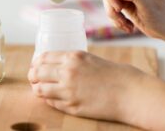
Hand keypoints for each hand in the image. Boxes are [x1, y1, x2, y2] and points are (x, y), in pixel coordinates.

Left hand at [28, 51, 145, 122]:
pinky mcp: (72, 107)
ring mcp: (68, 91)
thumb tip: (58, 67)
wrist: (131, 93)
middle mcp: (67, 72)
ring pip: (40, 90)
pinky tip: (52, 98)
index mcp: (73, 57)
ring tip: (40, 89)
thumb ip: (74, 62)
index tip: (35, 66)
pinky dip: (49, 100)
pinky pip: (51, 103)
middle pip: (37, 73)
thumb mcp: (91, 60)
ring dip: (38, 89)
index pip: (42, 58)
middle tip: (34, 78)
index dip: (35, 62)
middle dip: (33, 76)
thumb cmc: (116, 75)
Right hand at [103, 0, 164, 38]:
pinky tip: (128, 26)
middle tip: (122, 21)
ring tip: (126, 26)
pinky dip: (117, 19)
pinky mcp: (125, 0)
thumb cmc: (163, 17)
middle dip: (112, 7)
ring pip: (108, 0)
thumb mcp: (149, 6)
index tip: (118, 9)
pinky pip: (112, 8)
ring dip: (114, 15)